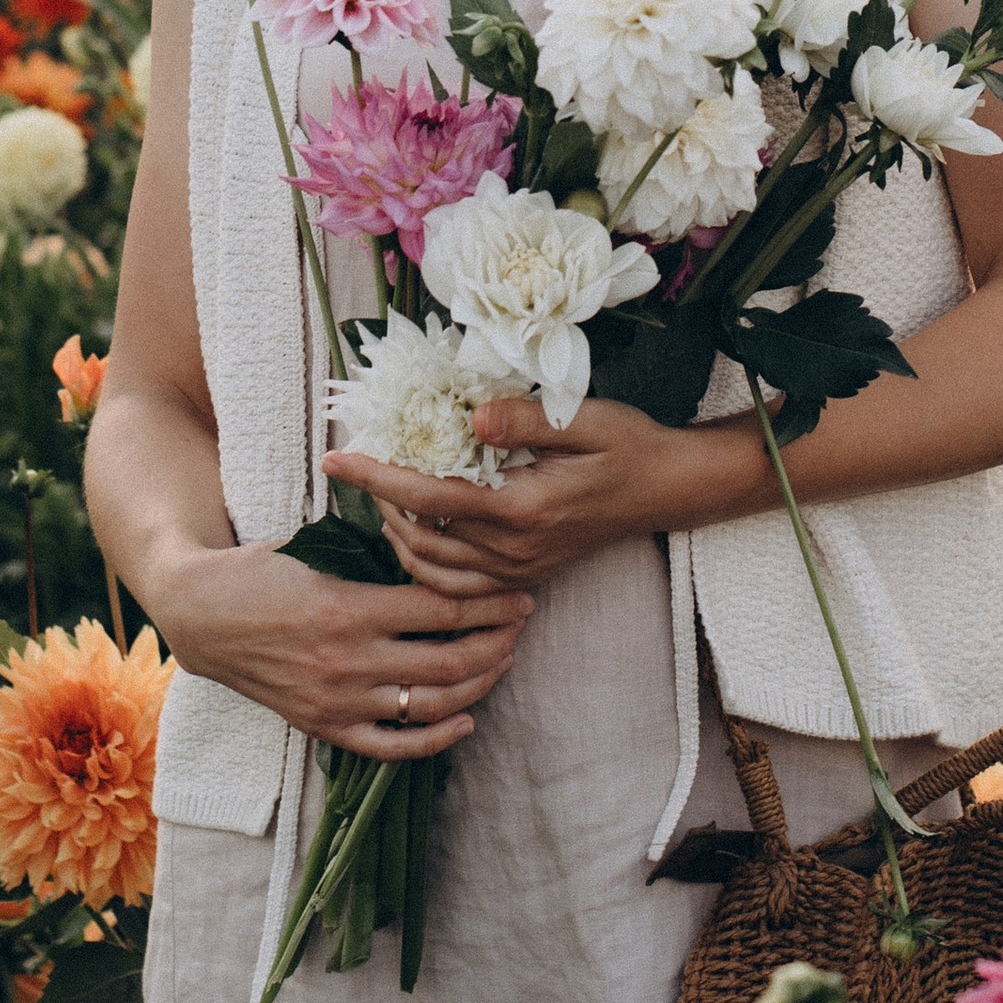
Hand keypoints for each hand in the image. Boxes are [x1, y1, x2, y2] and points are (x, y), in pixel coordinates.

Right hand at [144, 534, 531, 762]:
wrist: (201, 615)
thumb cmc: (261, 569)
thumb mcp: (315, 546)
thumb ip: (373, 547)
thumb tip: (436, 534)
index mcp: (348, 608)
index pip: (442, 612)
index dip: (490, 604)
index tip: (518, 593)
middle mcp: (348, 662)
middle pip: (449, 662)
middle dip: (497, 641)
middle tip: (520, 623)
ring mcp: (337, 701)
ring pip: (431, 706)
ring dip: (479, 685)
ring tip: (501, 660)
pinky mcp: (324, 727)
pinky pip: (393, 747)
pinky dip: (436, 739)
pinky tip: (465, 719)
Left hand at [324, 394, 739, 601]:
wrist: (667, 489)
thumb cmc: (628, 444)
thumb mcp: (583, 418)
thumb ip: (524, 419)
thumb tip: (470, 417)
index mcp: (522, 507)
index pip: (428, 493)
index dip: (375, 474)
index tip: (335, 455)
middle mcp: (515, 547)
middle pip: (420, 537)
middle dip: (380, 503)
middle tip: (359, 465)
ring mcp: (519, 568)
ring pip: (432, 569)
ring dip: (398, 535)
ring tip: (384, 496)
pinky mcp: (524, 576)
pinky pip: (458, 585)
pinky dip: (426, 562)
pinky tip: (418, 530)